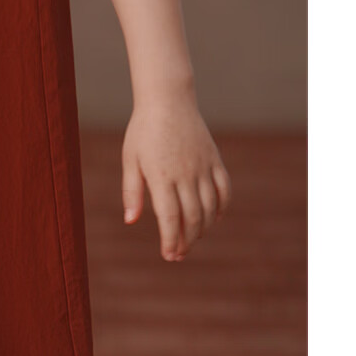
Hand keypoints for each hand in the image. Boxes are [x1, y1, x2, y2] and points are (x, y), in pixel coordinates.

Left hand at [121, 95, 231, 260]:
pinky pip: (224, 189)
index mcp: (161, 175)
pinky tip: (214, 218)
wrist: (167, 100)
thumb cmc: (143, 130)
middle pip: (192, 217)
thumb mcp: (130, 159)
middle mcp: (185, 174)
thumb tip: (131, 221)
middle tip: (178, 254)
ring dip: (203, 228)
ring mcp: (202, 166)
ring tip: (192, 238)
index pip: (170, 218)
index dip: (171, 240)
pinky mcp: (214, 159)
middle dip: (186, 240)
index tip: (169, 255)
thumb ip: (132, 191)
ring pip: (210, 207)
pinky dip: (222, 207)